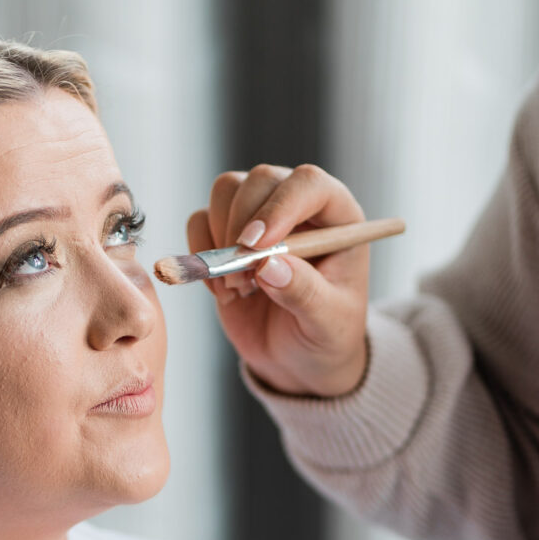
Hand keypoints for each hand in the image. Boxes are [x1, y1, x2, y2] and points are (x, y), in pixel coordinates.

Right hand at [186, 163, 369, 397]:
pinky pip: (200, 221)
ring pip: (226, 191)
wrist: (299, 359)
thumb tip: (268, 265)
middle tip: (243, 278)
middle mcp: (299, 206)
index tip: (256, 245)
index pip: (309, 183)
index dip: (280, 206)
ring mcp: (261, 216)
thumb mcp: (328, 324)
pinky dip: (201, 254)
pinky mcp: (227, 234)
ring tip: (239, 288)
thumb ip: (304, 294)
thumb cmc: (326, 335)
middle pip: (260, 180)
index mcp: (338, 217)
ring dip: (220, 240)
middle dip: (241, 226)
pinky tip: (224, 291)